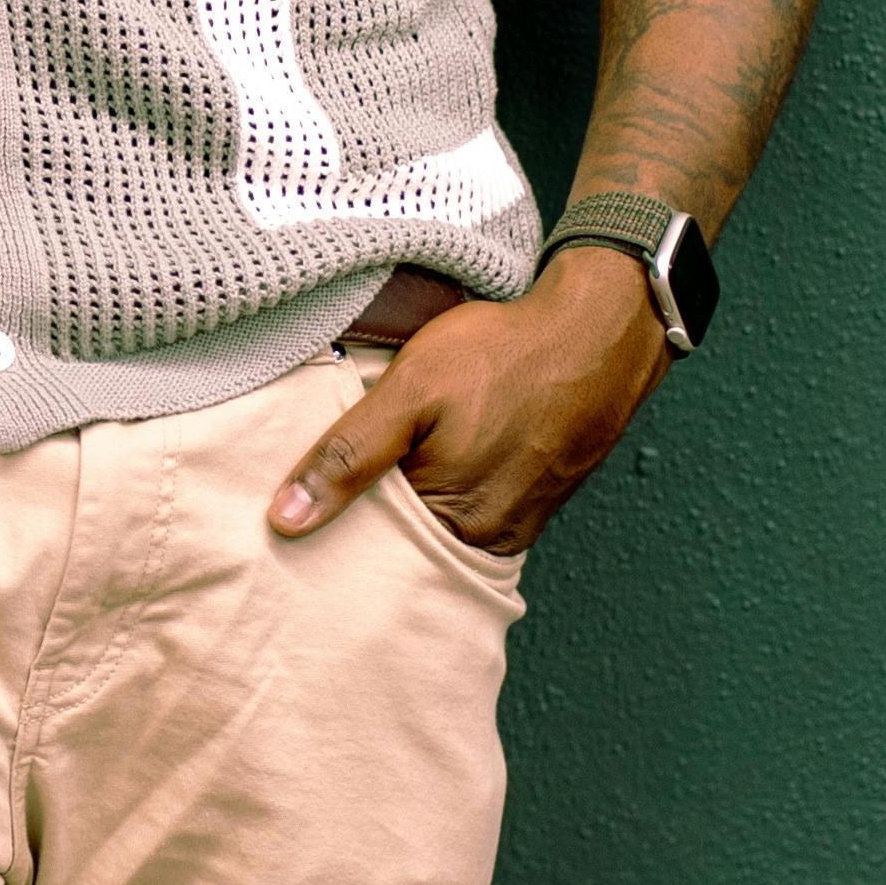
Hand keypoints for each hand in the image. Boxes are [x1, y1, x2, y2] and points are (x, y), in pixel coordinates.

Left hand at [266, 257, 671, 558]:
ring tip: (376, 475)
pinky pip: (473, 516)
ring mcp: (516, 525)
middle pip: (404, 550)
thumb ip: (348, 455)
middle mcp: (487, 540)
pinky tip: (430, 464)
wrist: (600, 332)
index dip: (329, 531)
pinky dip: (444, 498)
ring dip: (407, 509)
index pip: (366, 552)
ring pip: (438, 533)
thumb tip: (285, 521)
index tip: (294, 513)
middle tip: (326, 491)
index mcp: (450, 523)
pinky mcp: (535, 504)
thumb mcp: (411, 390)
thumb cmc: (505, 355)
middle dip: (365, 527)